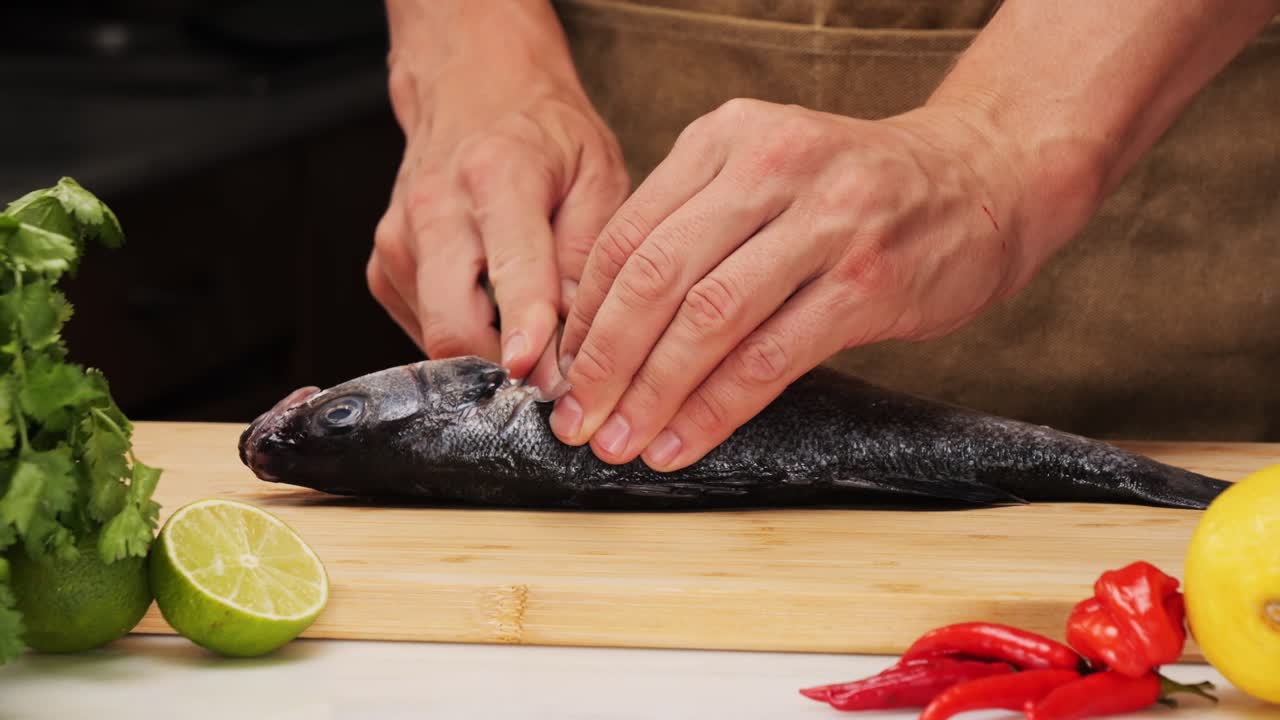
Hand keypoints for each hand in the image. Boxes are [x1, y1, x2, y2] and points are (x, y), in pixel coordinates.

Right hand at [368, 4, 629, 379]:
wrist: (472, 87)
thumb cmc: (542, 132)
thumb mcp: (597, 172)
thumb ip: (591, 251)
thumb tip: (582, 332)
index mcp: (496, 175)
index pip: (510, 268)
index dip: (524, 328)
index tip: (536, 369)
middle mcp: (434, 210)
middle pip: (453, 323)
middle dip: (503, 368)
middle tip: (553, 383)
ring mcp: (399, 242)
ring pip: (438, 338)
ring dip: (489, 353)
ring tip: (531, 334)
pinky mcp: (385, 269)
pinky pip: (425, 331)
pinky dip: (467, 336)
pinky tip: (495, 309)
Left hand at [550, 98, 1064, 469]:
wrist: (977, 179)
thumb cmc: (852, 193)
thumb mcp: (763, 174)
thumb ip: (691, 227)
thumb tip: (606, 329)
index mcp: (726, 137)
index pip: (628, 236)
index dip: (586, 316)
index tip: (567, 372)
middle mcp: (769, 166)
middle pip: (655, 276)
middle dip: (604, 361)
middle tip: (577, 419)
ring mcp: (824, 222)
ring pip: (707, 320)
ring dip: (652, 394)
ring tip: (620, 442)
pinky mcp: (866, 282)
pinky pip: (769, 359)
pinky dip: (715, 410)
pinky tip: (682, 442)